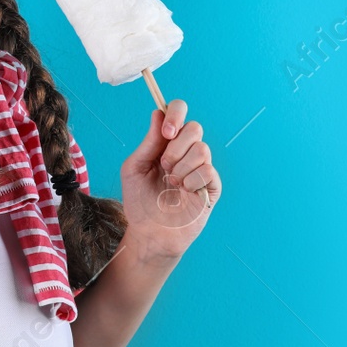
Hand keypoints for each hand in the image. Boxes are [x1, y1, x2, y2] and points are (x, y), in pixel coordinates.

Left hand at [119, 98, 220, 259]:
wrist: (148, 233)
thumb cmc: (139, 201)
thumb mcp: (134, 168)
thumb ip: (149, 142)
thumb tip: (158, 113)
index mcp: (167, 143)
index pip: (179, 113)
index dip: (175, 114)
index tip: (166, 131)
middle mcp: (186, 152)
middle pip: (194, 128)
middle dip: (177, 146)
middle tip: (164, 165)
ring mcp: (200, 169)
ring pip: (202, 149)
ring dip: (182, 166)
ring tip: (172, 182)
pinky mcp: (211, 187)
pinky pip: (208, 171)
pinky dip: (192, 181)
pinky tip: (184, 192)